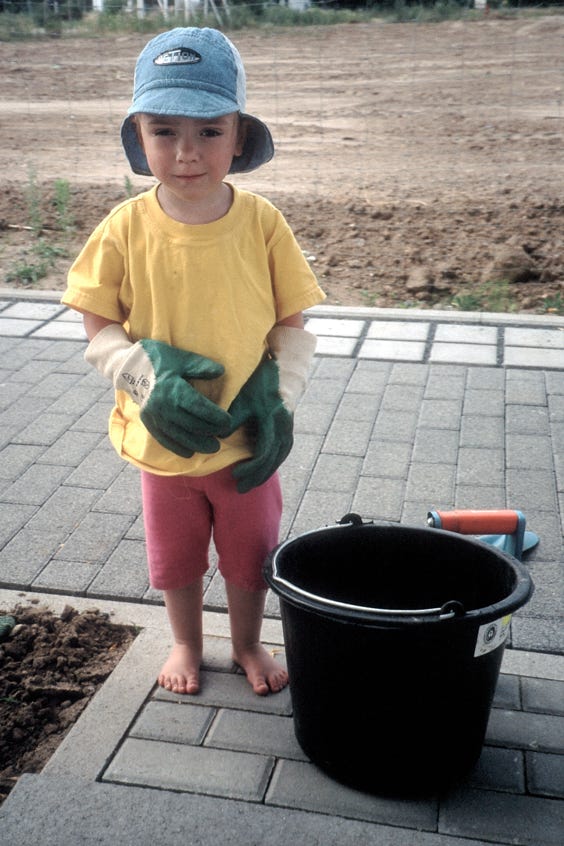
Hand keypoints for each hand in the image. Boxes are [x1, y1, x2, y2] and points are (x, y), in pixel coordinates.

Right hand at [85, 325, 230, 456]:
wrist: (129, 366)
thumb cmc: (159, 360)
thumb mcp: (181, 358)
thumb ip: (200, 366)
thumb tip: (220, 372)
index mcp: (173, 389)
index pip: (199, 407)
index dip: (216, 417)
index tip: (228, 421)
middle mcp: (163, 406)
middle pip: (192, 424)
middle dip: (210, 432)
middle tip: (224, 435)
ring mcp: (154, 416)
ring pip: (179, 436)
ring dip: (198, 444)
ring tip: (212, 448)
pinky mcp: (148, 422)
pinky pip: (164, 440)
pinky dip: (178, 448)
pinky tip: (190, 452)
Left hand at [228, 326, 316, 492]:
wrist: (282, 371)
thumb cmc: (259, 383)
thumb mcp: (243, 397)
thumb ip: (232, 417)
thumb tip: (218, 438)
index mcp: (274, 419)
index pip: (264, 451)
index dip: (251, 466)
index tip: (235, 473)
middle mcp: (285, 426)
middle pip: (273, 459)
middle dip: (257, 476)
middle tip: (240, 488)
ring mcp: (289, 428)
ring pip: (280, 458)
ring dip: (265, 473)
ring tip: (250, 484)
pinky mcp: (288, 429)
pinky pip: (282, 452)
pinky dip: (272, 464)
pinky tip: (261, 471)